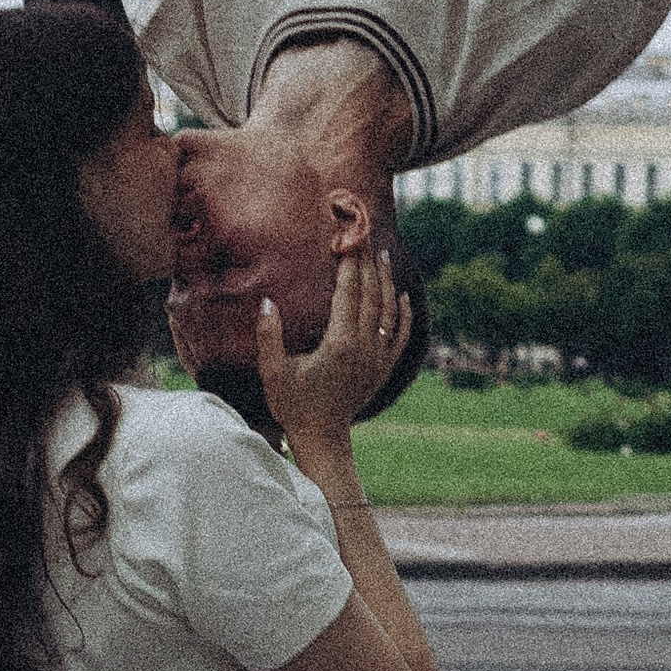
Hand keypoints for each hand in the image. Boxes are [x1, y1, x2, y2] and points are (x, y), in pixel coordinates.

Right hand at [255, 246, 405, 465]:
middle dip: (367, 262)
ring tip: (381, 254)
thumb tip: (268, 300)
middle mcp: (364, 348)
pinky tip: (402, 296)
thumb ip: (269, 335)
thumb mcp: (273, 371)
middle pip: (370, 295)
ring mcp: (377, 358)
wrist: (322, 437)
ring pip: (388, 311)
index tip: (346, 239)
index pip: (347, 293)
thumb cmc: (293, 404)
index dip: (348, 263)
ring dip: (386, 280)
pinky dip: (403, 314)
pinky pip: (400, 335)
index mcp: (339, 344)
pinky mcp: (383, 368)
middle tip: (363, 234)